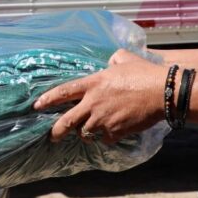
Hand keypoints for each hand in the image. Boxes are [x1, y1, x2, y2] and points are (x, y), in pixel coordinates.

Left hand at [33, 49, 167, 143]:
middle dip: (57, 131)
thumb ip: (113, 59)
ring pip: (85, 132)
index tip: (36, 106)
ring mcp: (103, 120)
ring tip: (90, 130)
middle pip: (67, 121)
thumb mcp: (124, 58)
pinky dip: (106, 137)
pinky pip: (105, 138)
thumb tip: (111, 60)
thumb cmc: (143, 72)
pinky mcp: (115, 132)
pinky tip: (113, 131)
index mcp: (93, 83)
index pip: (64, 92)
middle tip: (52, 136)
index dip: (48, 99)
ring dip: (86, 132)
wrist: (161, 92)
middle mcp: (93, 103)